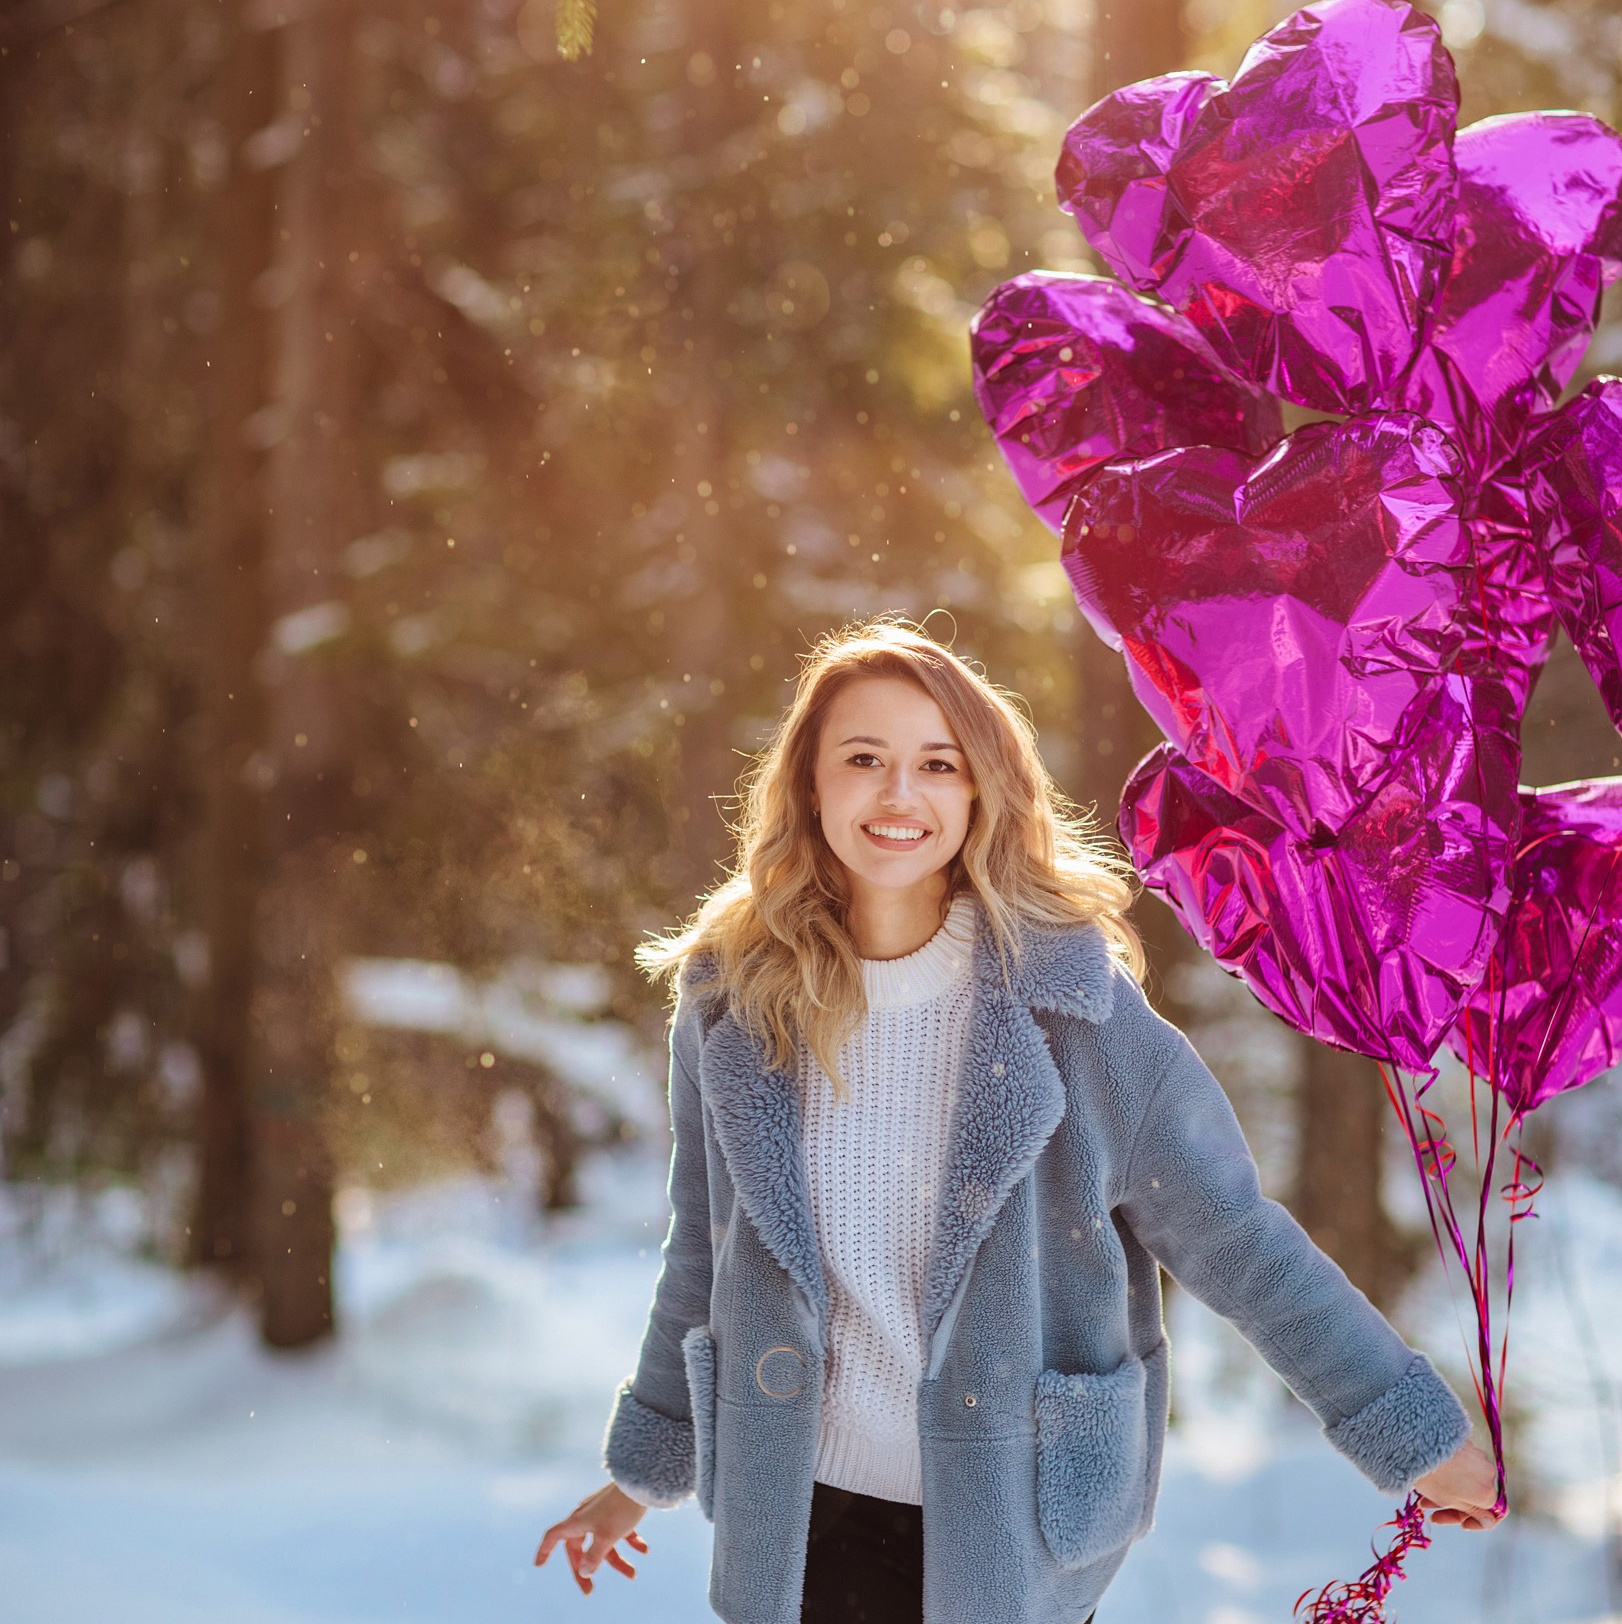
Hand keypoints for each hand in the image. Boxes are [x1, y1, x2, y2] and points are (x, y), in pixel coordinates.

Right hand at [535, 1481, 650, 1593]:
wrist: (642, 1479)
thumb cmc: (621, 1508)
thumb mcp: (607, 1537)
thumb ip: (594, 1556)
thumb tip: (585, 1572)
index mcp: (577, 1522)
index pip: (554, 1537)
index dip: (544, 1550)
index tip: (538, 1565)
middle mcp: (586, 1517)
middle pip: (579, 1548)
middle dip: (586, 1569)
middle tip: (589, 1591)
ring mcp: (602, 1513)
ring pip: (604, 1543)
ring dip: (617, 1560)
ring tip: (633, 1574)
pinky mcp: (618, 1510)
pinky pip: (619, 1531)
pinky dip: (630, 1541)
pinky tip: (644, 1549)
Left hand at [1412, 1439, 1504, 1530]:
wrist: (1418, 1443)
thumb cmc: (1434, 1476)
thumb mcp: (1451, 1502)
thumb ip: (1474, 1513)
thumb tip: (1490, 1522)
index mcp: (1488, 1493)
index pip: (1494, 1514)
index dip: (1477, 1522)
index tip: (1461, 1524)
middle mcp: (1488, 1474)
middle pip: (1477, 1498)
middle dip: (1454, 1508)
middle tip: (1433, 1513)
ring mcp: (1478, 1458)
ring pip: (1466, 1483)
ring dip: (1447, 1494)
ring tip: (1424, 1499)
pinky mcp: (1466, 1447)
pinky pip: (1462, 1468)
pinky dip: (1448, 1478)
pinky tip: (1429, 1484)